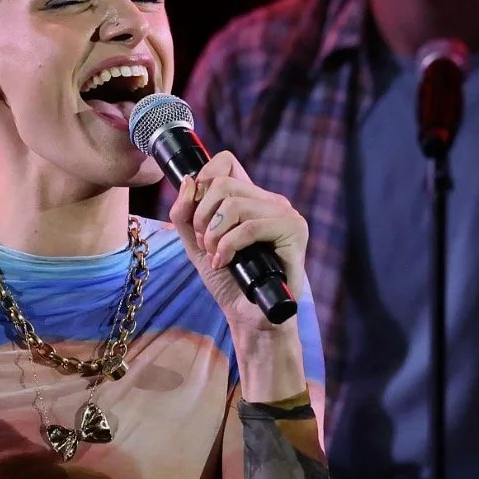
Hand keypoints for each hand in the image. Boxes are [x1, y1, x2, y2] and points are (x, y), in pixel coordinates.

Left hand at [169, 152, 308, 333]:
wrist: (250, 316)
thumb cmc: (229, 281)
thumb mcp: (197, 244)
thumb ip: (185, 215)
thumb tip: (188, 181)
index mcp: (251, 199)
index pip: (226, 162)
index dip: (203, 178)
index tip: (194, 212)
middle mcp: (270, 201)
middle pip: (223, 183)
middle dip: (202, 217)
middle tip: (206, 244)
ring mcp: (284, 214)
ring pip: (234, 204)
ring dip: (214, 235)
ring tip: (217, 256)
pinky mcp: (294, 231)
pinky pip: (249, 227)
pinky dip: (229, 246)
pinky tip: (226, 263)